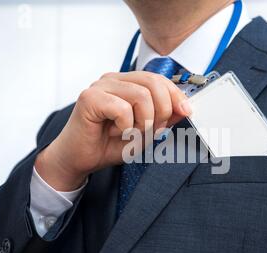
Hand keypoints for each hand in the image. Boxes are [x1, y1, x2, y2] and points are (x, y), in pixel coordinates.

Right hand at [34, 71, 190, 190]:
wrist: (80, 159)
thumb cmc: (108, 144)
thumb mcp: (145, 133)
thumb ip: (164, 119)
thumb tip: (186, 108)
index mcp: (127, 83)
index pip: (158, 79)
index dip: (176, 94)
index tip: (187, 111)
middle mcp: (114, 79)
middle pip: (153, 82)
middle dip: (162, 110)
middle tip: (152, 130)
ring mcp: (100, 86)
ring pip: (141, 95)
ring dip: (143, 121)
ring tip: (130, 133)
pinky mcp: (89, 98)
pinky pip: (122, 108)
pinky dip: (125, 126)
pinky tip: (115, 132)